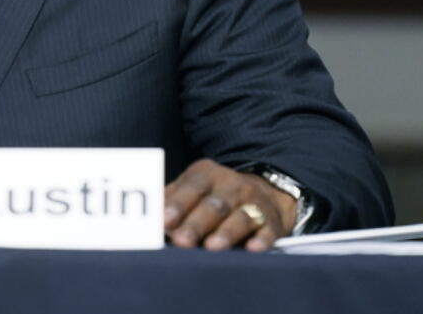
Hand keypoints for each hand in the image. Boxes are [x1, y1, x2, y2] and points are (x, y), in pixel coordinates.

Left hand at [164, 158, 295, 250]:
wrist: (264, 191)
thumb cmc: (215, 194)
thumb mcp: (193, 187)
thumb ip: (171, 199)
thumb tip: (150, 219)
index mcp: (207, 174)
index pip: (191, 187)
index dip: (177, 204)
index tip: (163, 222)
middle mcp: (232, 185)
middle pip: (214, 205)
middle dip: (196, 223)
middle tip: (181, 241)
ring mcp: (254, 202)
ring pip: (240, 217)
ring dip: (226, 232)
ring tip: (212, 247)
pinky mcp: (272, 221)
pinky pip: (268, 230)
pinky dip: (261, 239)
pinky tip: (253, 248)